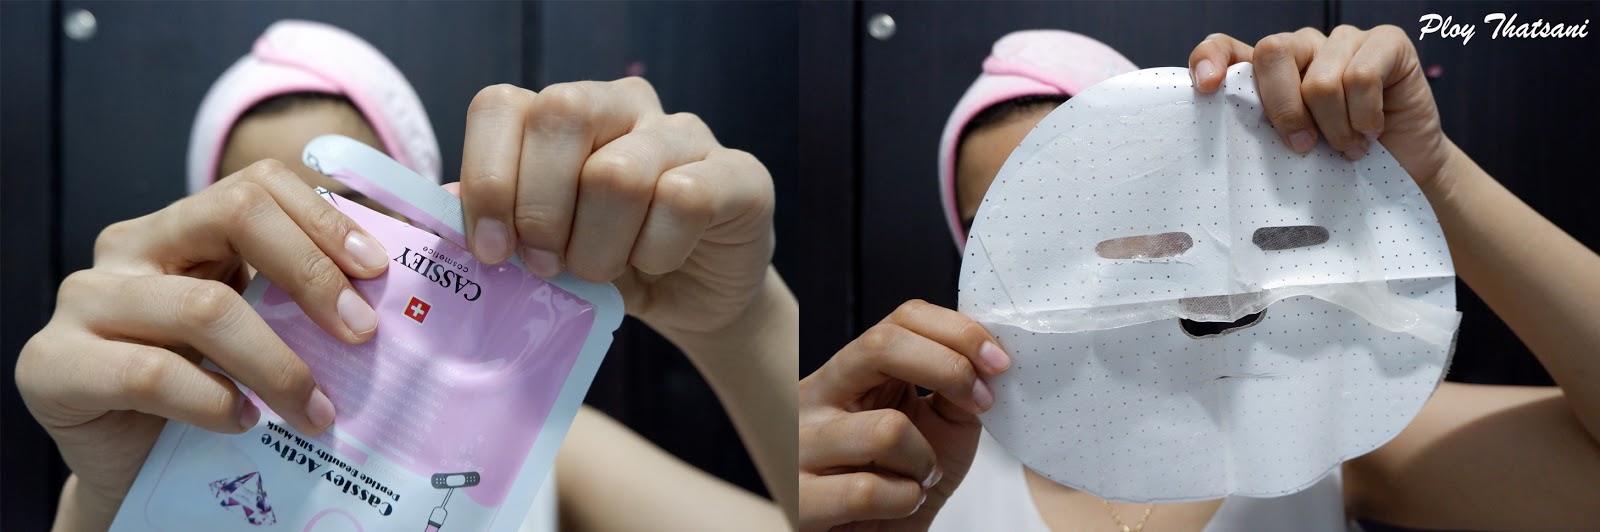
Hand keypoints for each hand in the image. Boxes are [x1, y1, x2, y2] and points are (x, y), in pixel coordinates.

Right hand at [15, 160, 384, 526]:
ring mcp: (85, 301)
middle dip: (312, 273)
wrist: (137, 469)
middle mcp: (128, 248)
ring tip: (317, 409)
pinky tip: (246, 422)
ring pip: (204, 307)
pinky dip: (215, 401)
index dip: (323, 220)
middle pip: (232, 215)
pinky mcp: (53, 365)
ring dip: (278, 364)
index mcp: (181, 228)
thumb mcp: (264, 328)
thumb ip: (311, 291)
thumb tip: (417, 250)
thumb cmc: (214, 389)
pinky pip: (152, 373)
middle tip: (361, 334)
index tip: (376, 272)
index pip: (256, 185)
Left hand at [457, 78, 773, 335]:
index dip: (486, 177)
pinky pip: (681, 201)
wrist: (694, 298)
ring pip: (618, 172)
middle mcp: (624, 105)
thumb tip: (437, 208)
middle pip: (562, 114)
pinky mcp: (737, 173)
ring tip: (603, 273)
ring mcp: (684, 133)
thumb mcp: (544, 250)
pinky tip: (657, 265)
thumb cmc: (612, 264)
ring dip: (599, 246)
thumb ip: (496, 225)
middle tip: (547, 267)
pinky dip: (656, 251)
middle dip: (539, 208)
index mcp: (565, 114)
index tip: (491, 250)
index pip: (502, 105)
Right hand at [798, 301, 1009, 530]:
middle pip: (881, 345)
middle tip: (981, 403)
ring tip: (921, 476)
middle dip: (949, 369)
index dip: (957, 332)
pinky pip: (867, 491)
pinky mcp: (798, 497)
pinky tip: (898, 504)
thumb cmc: (899, 485)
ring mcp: (799, 445)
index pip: (901, 320)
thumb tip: (987, 362)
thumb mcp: (937, 428)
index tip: (997, 363)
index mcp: (851, 373)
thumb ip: (956, 390)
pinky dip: (903, 502)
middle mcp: (816, 397)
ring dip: (925, 461)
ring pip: (886, 430)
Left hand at [1188, 26, 1455, 193]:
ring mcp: (1344, 40)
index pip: (1225, 47)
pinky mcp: (1386, 42)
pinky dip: (1364, 116)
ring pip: (1320, 79)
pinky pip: (1362, 77)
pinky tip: (1371, 131)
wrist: (1405, 170)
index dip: (1210, 59)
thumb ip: (1258, 132)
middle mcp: (1302, 46)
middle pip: (1272, 53)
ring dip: (1334, 126)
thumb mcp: (1287, 151)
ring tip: (1346, 147)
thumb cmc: (1338, 162)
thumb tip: (1221, 141)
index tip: (1206, 89)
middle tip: (1301, 147)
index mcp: (1268, 70)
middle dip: (1284, 109)